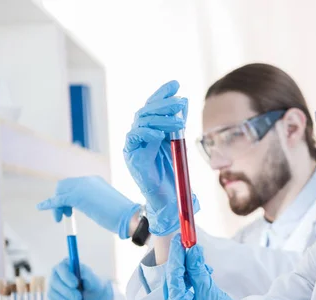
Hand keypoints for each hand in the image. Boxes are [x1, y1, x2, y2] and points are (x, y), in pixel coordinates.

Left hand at [36, 176, 140, 238]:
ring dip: (56, 204)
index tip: (69, 210)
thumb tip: (89, 207)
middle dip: (60, 199)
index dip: (67, 196)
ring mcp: (82, 186)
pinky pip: (58, 199)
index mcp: (95, 180)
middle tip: (64, 215)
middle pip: (64, 186)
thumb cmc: (122, 215)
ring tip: (60, 218)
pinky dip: (49, 204)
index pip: (73, 184)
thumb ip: (95, 203)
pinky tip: (41, 207)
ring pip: (60, 192)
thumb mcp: (106, 204)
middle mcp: (88, 180)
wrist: (129, 217)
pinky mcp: (77, 196)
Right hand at [48, 259, 112, 299]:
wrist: (90, 297)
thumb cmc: (92, 285)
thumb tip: (81, 272)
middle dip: (67, 291)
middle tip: (79, 298)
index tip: (75, 284)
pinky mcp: (51, 296)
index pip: (61, 267)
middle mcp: (56, 273)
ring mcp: (51, 285)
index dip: (66, 276)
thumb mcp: (93, 280)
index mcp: (67, 264)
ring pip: (53, 294)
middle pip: (54, 281)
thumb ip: (87, 275)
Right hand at [123, 80, 198, 235]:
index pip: (153, 106)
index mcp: (151, 130)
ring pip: (142, 122)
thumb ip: (179, 125)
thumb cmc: (173, 174)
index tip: (175, 84)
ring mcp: (134, 145)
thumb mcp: (179, 144)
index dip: (162, 93)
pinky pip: (134, 138)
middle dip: (164, 103)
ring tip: (179, 122)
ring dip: (161, 118)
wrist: (167, 199)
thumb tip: (184, 102)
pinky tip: (160, 135)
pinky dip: (147, 133)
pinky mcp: (131, 156)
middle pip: (147, 110)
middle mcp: (140, 135)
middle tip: (180, 102)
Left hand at [163, 234, 267, 299]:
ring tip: (200, 257)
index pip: (173, 276)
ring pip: (179, 281)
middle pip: (173, 278)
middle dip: (181, 260)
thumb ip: (198, 270)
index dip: (176, 256)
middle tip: (187, 243)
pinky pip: (185, 287)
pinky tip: (203, 270)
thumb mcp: (210, 290)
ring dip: (189, 267)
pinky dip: (193, 276)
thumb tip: (191, 250)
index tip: (179, 240)